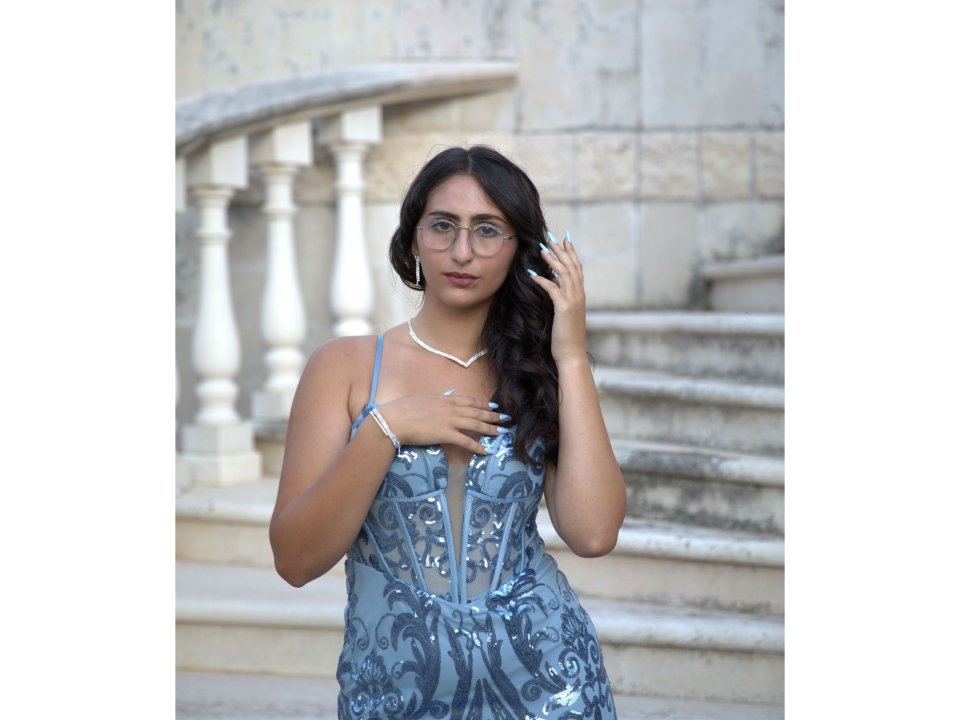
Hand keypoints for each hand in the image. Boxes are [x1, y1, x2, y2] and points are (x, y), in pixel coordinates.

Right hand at [376, 391, 507, 455]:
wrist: (394, 419)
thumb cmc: (402, 409)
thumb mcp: (422, 400)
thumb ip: (435, 402)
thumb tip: (440, 402)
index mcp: (445, 399)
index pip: (468, 400)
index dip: (482, 404)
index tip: (491, 406)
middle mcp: (450, 408)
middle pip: (476, 411)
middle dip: (492, 415)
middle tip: (504, 418)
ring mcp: (449, 421)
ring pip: (475, 424)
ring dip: (489, 429)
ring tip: (500, 432)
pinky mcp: (445, 434)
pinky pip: (465, 441)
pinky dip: (476, 446)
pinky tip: (485, 450)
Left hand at [528, 230, 587, 367]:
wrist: (572, 355)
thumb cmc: (567, 338)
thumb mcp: (567, 316)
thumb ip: (564, 302)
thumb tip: (555, 290)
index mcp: (580, 296)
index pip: (577, 269)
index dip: (571, 253)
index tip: (565, 240)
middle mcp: (579, 296)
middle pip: (571, 267)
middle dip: (561, 250)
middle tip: (551, 237)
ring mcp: (573, 301)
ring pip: (563, 274)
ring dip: (552, 260)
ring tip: (542, 248)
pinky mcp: (564, 308)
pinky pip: (552, 289)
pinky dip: (543, 279)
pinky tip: (532, 273)